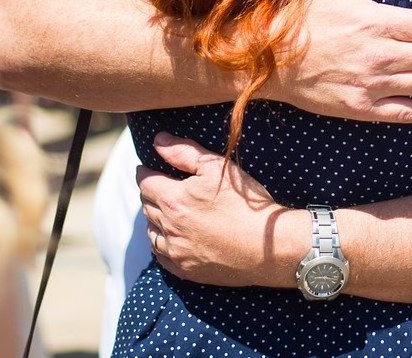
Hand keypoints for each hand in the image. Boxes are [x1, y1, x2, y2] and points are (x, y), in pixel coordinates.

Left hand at [138, 132, 296, 285]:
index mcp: (174, 200)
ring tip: (163, 210)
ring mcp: (176, 252)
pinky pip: (161, 256)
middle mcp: (169, 228)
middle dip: (150, 193)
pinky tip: (170, 237)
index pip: (145, 183)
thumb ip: (184, 152)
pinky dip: (161, 243)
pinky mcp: (185, 271)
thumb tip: (158, 140)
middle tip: (157, 186)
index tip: (145, 168)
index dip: (144, 173)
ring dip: (153, 219)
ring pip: (151, 232)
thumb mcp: (217, 167)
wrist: (267, 246)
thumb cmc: (245, 202)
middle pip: (146, 206)